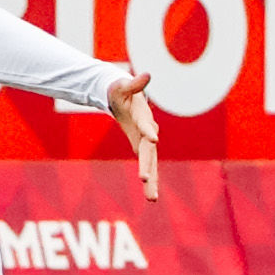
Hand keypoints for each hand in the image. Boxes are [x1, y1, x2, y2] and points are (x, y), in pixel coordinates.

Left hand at [102, 72, 161, 198]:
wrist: (127, 100)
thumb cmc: (122, 92)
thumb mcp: (123, 87)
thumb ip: (134, 84)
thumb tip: (146, 75)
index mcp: (143, 118)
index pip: (146, 126)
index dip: (148, 131)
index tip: (152, 139)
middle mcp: (149, 132)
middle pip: (149, 152)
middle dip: (148, 166)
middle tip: (145, 180)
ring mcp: (147, 143)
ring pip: (150, 163)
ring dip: (152, 181)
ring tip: (152, 199)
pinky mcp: (143, 149)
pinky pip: (148, 166)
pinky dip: (150, 180)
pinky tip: (151, 197)